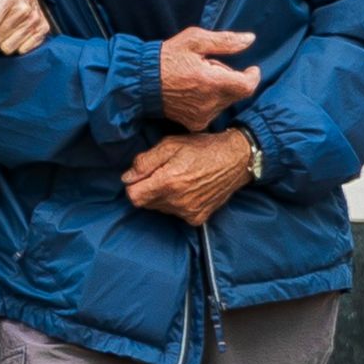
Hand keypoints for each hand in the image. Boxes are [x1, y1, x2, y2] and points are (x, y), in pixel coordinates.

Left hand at [121, 131, 252, 225]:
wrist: (235, 160)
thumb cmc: (202, 148)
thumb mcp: (170, 145)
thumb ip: (145, 162)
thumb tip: (127, 177)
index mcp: (168, 182)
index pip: (134, 197)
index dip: (133, 185)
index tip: (141, 176)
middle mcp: (177, 202)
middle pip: (146, 203)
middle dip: (148, 189)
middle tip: (163, 172)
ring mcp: (188, 212)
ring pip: (160, 209)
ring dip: (162, 196)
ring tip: (178, 179)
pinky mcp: (198, 218)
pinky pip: (176, 214)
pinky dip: (177, 203)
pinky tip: (188, 189)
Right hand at [159, 27, 259, 131]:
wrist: (140, 82)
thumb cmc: (166, 57)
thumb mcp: (195, 40)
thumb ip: (225, 41)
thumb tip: (250, 39)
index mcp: (212, 82)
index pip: (247, 85)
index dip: (253, 76)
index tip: (251, 69)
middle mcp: (209, 103)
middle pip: (237, 93)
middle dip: (231, 79)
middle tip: (211, 67)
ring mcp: (202, 116)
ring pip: (225, 102)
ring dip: (220, 90)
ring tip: (198, 79)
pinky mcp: (194, 123)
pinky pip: (213, 112)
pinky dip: (210, 101)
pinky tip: (194, 92)